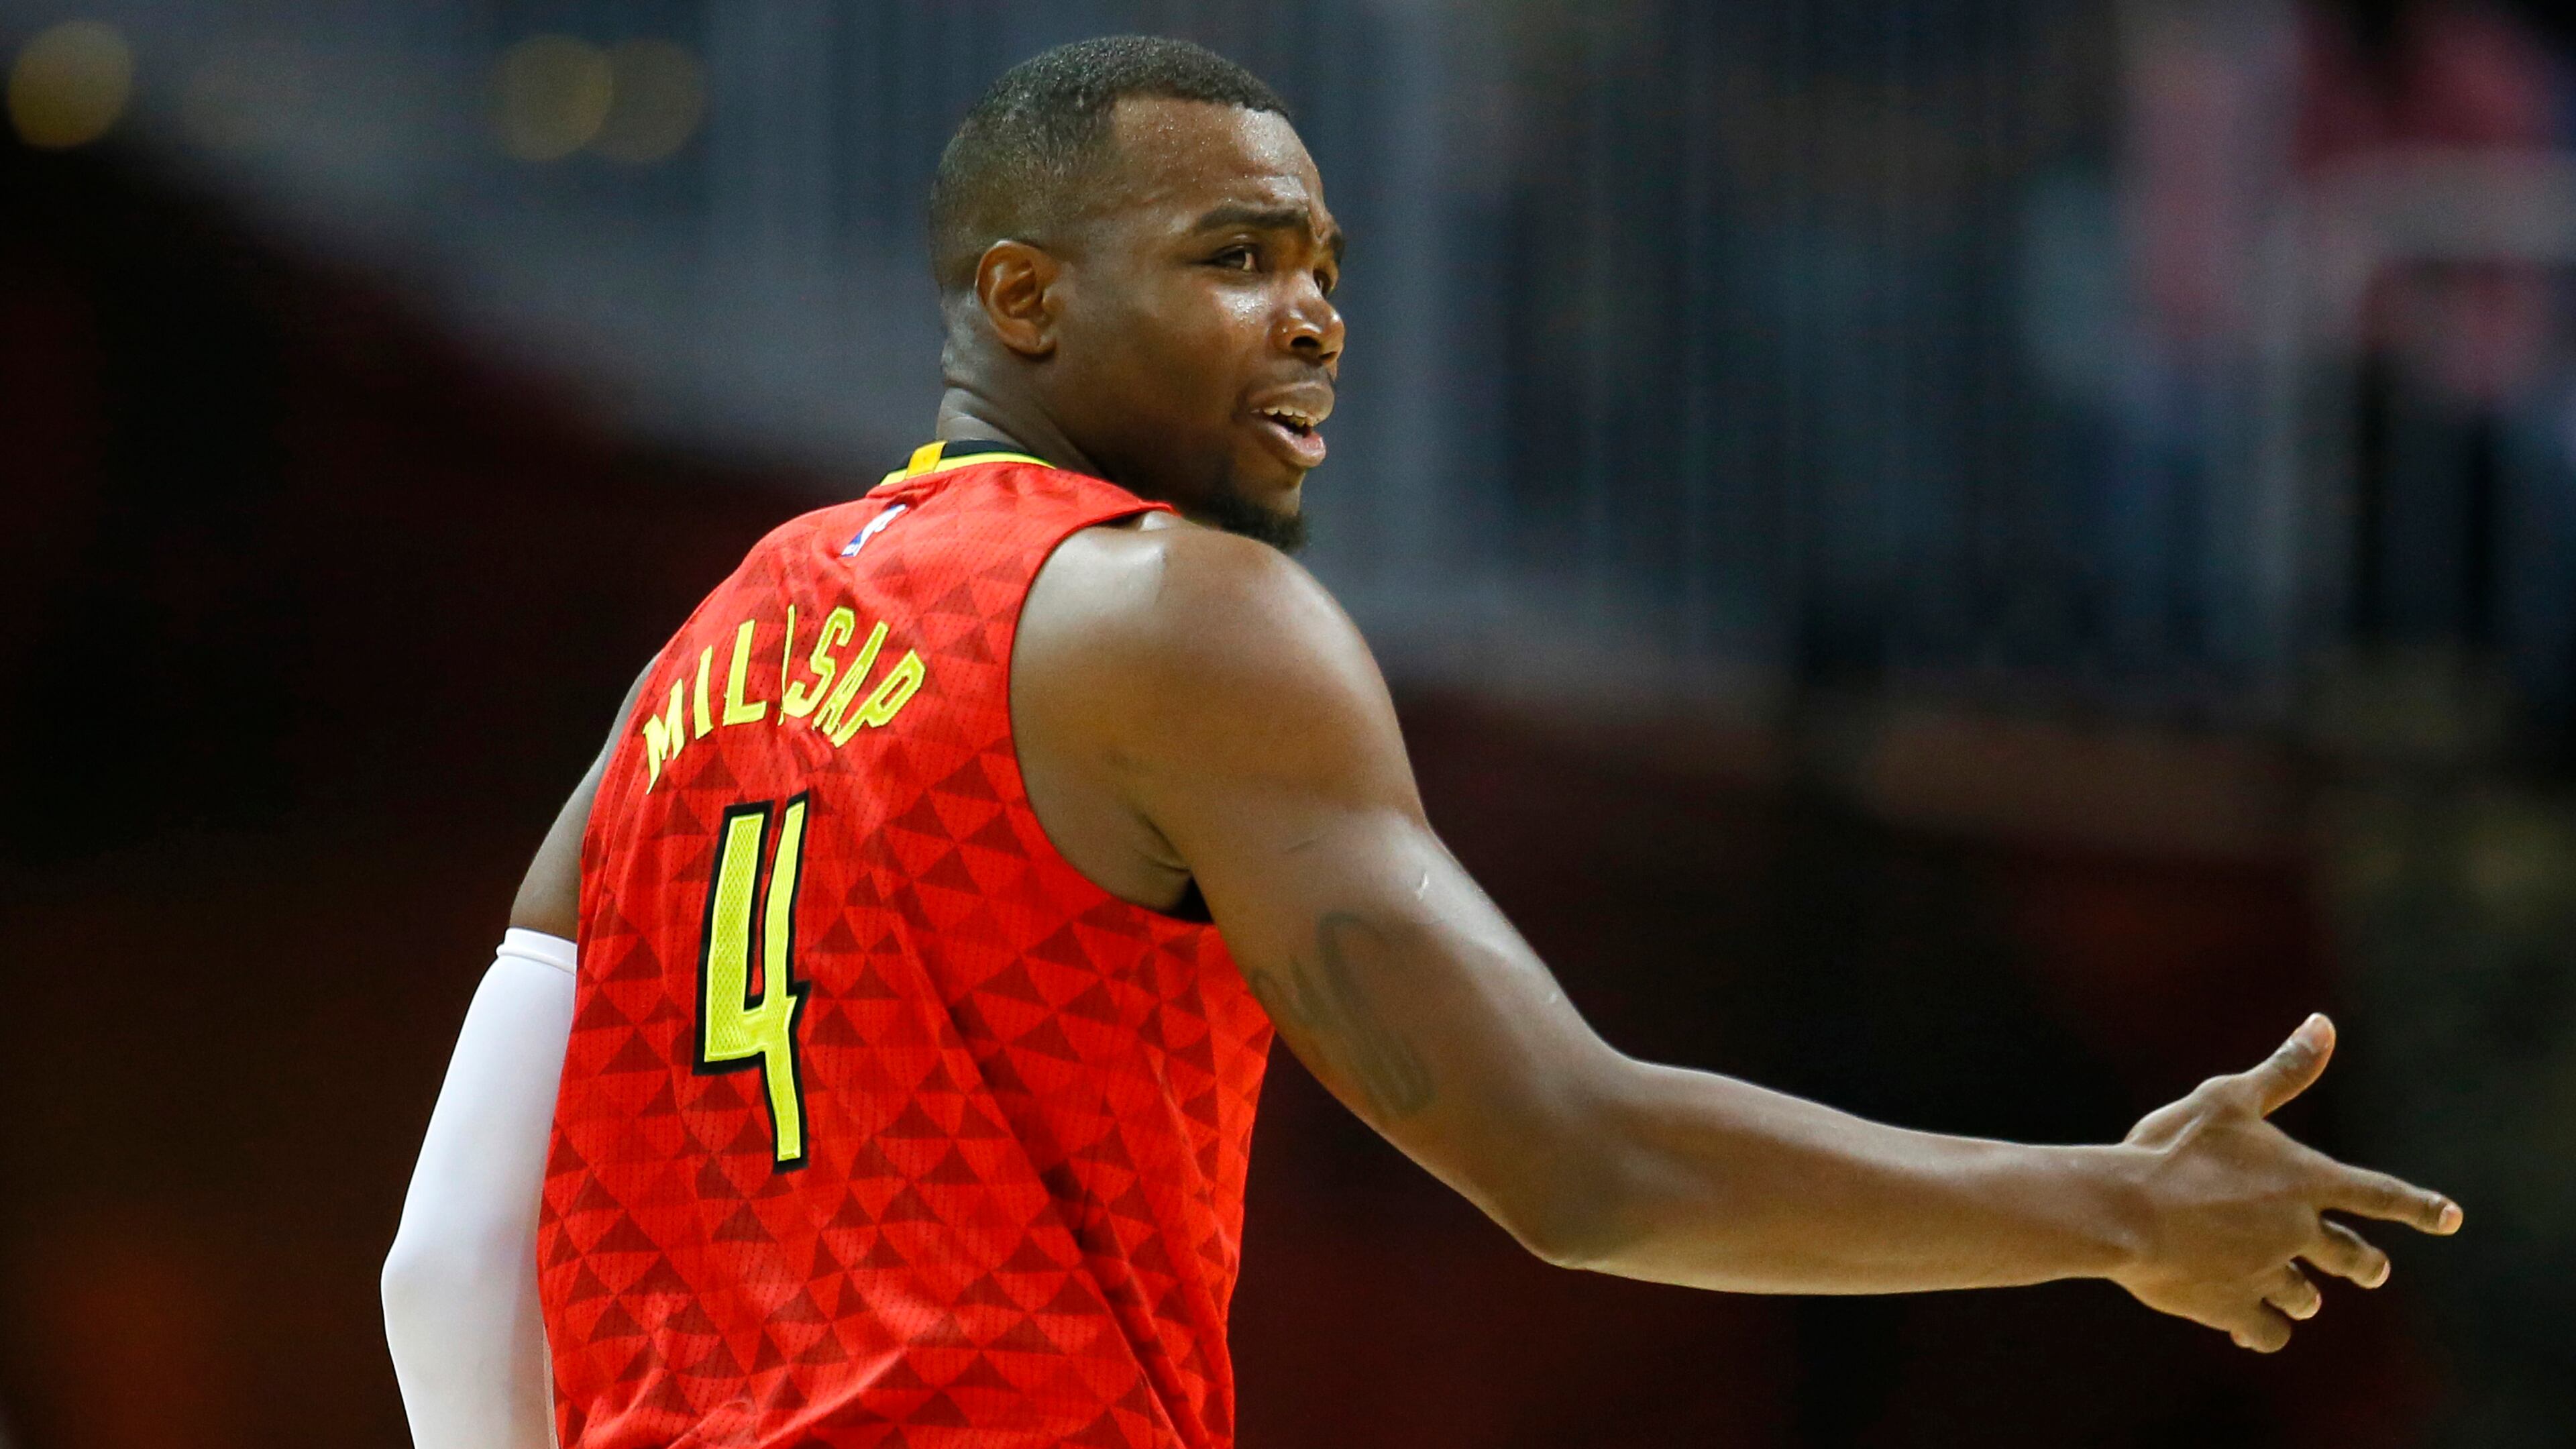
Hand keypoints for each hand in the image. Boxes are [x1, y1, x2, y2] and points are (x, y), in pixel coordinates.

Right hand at [2108, 1014, 2460, 1352]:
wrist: (2125, 1211)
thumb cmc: (2173, 1148)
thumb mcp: (2228, 1099)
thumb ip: (2283, 1071)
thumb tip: (2324, 1024)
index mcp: (2305, 1180)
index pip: (2379, 1193)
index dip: (2418, 1205)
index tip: (2452, 1217)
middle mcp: (2297, 1231)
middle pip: (2352, 1256)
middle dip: (2364, 1264)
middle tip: (2372, 1270)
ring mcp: (2268, 1273)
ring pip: (2305, 1296)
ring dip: (2303, 1295)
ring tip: (2298, 1298)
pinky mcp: (2233, 1306)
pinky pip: (2266, 1330)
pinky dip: (2263, 1327)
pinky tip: (2247, 1325)